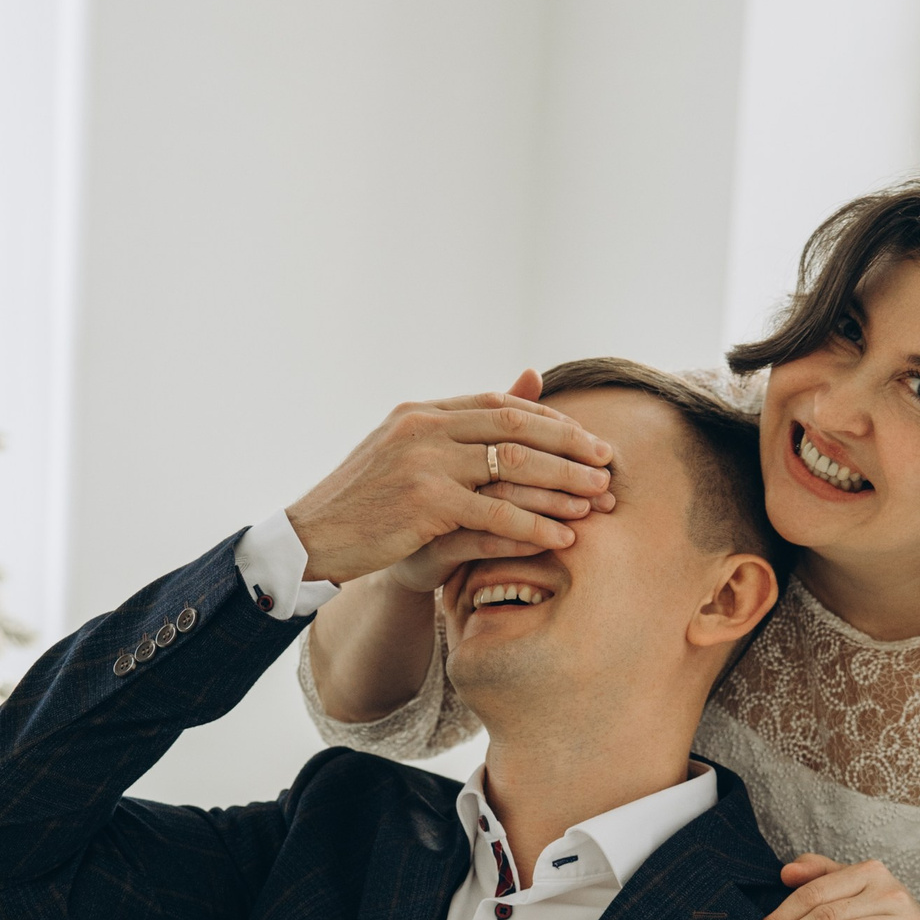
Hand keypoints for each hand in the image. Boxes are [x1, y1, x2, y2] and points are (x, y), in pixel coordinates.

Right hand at [285, 370, 614, 589]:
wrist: (312, 538)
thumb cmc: (362, 504)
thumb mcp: (406, 455)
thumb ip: (458, 429)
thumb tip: (518, 382)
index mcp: (422, 413)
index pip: (500, 406)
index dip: (551, 422)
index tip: (588, 440)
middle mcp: (425, 429)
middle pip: (516, 428)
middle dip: (570, 445)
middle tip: (608, 464)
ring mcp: (425, 464)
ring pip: (513, 466)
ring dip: (563, 483)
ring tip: (599, 500)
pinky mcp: (425, 504)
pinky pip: (495, 514)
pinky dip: (535, 524)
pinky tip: (564, 537)